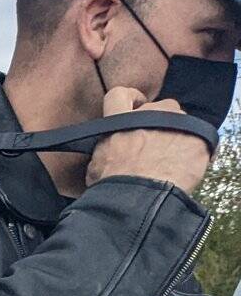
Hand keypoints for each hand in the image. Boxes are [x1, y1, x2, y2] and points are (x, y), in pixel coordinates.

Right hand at [88, 89, 211, 193]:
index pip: (119, 95)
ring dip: (176, 135)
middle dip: (157, 122)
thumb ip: (105, 150)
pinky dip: (192, 151)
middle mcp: (151, 114)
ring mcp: (178, 124)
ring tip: (169, 160)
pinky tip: (183, 168)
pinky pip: (200, 140)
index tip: (134, 106)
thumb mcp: (95, 167)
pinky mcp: (199, 139)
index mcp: (121, 121)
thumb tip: (108, 153)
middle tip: (152, 146)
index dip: (128, 99)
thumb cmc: (115, 188)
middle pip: (159, 107)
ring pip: (181, 121)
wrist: (141, 201)